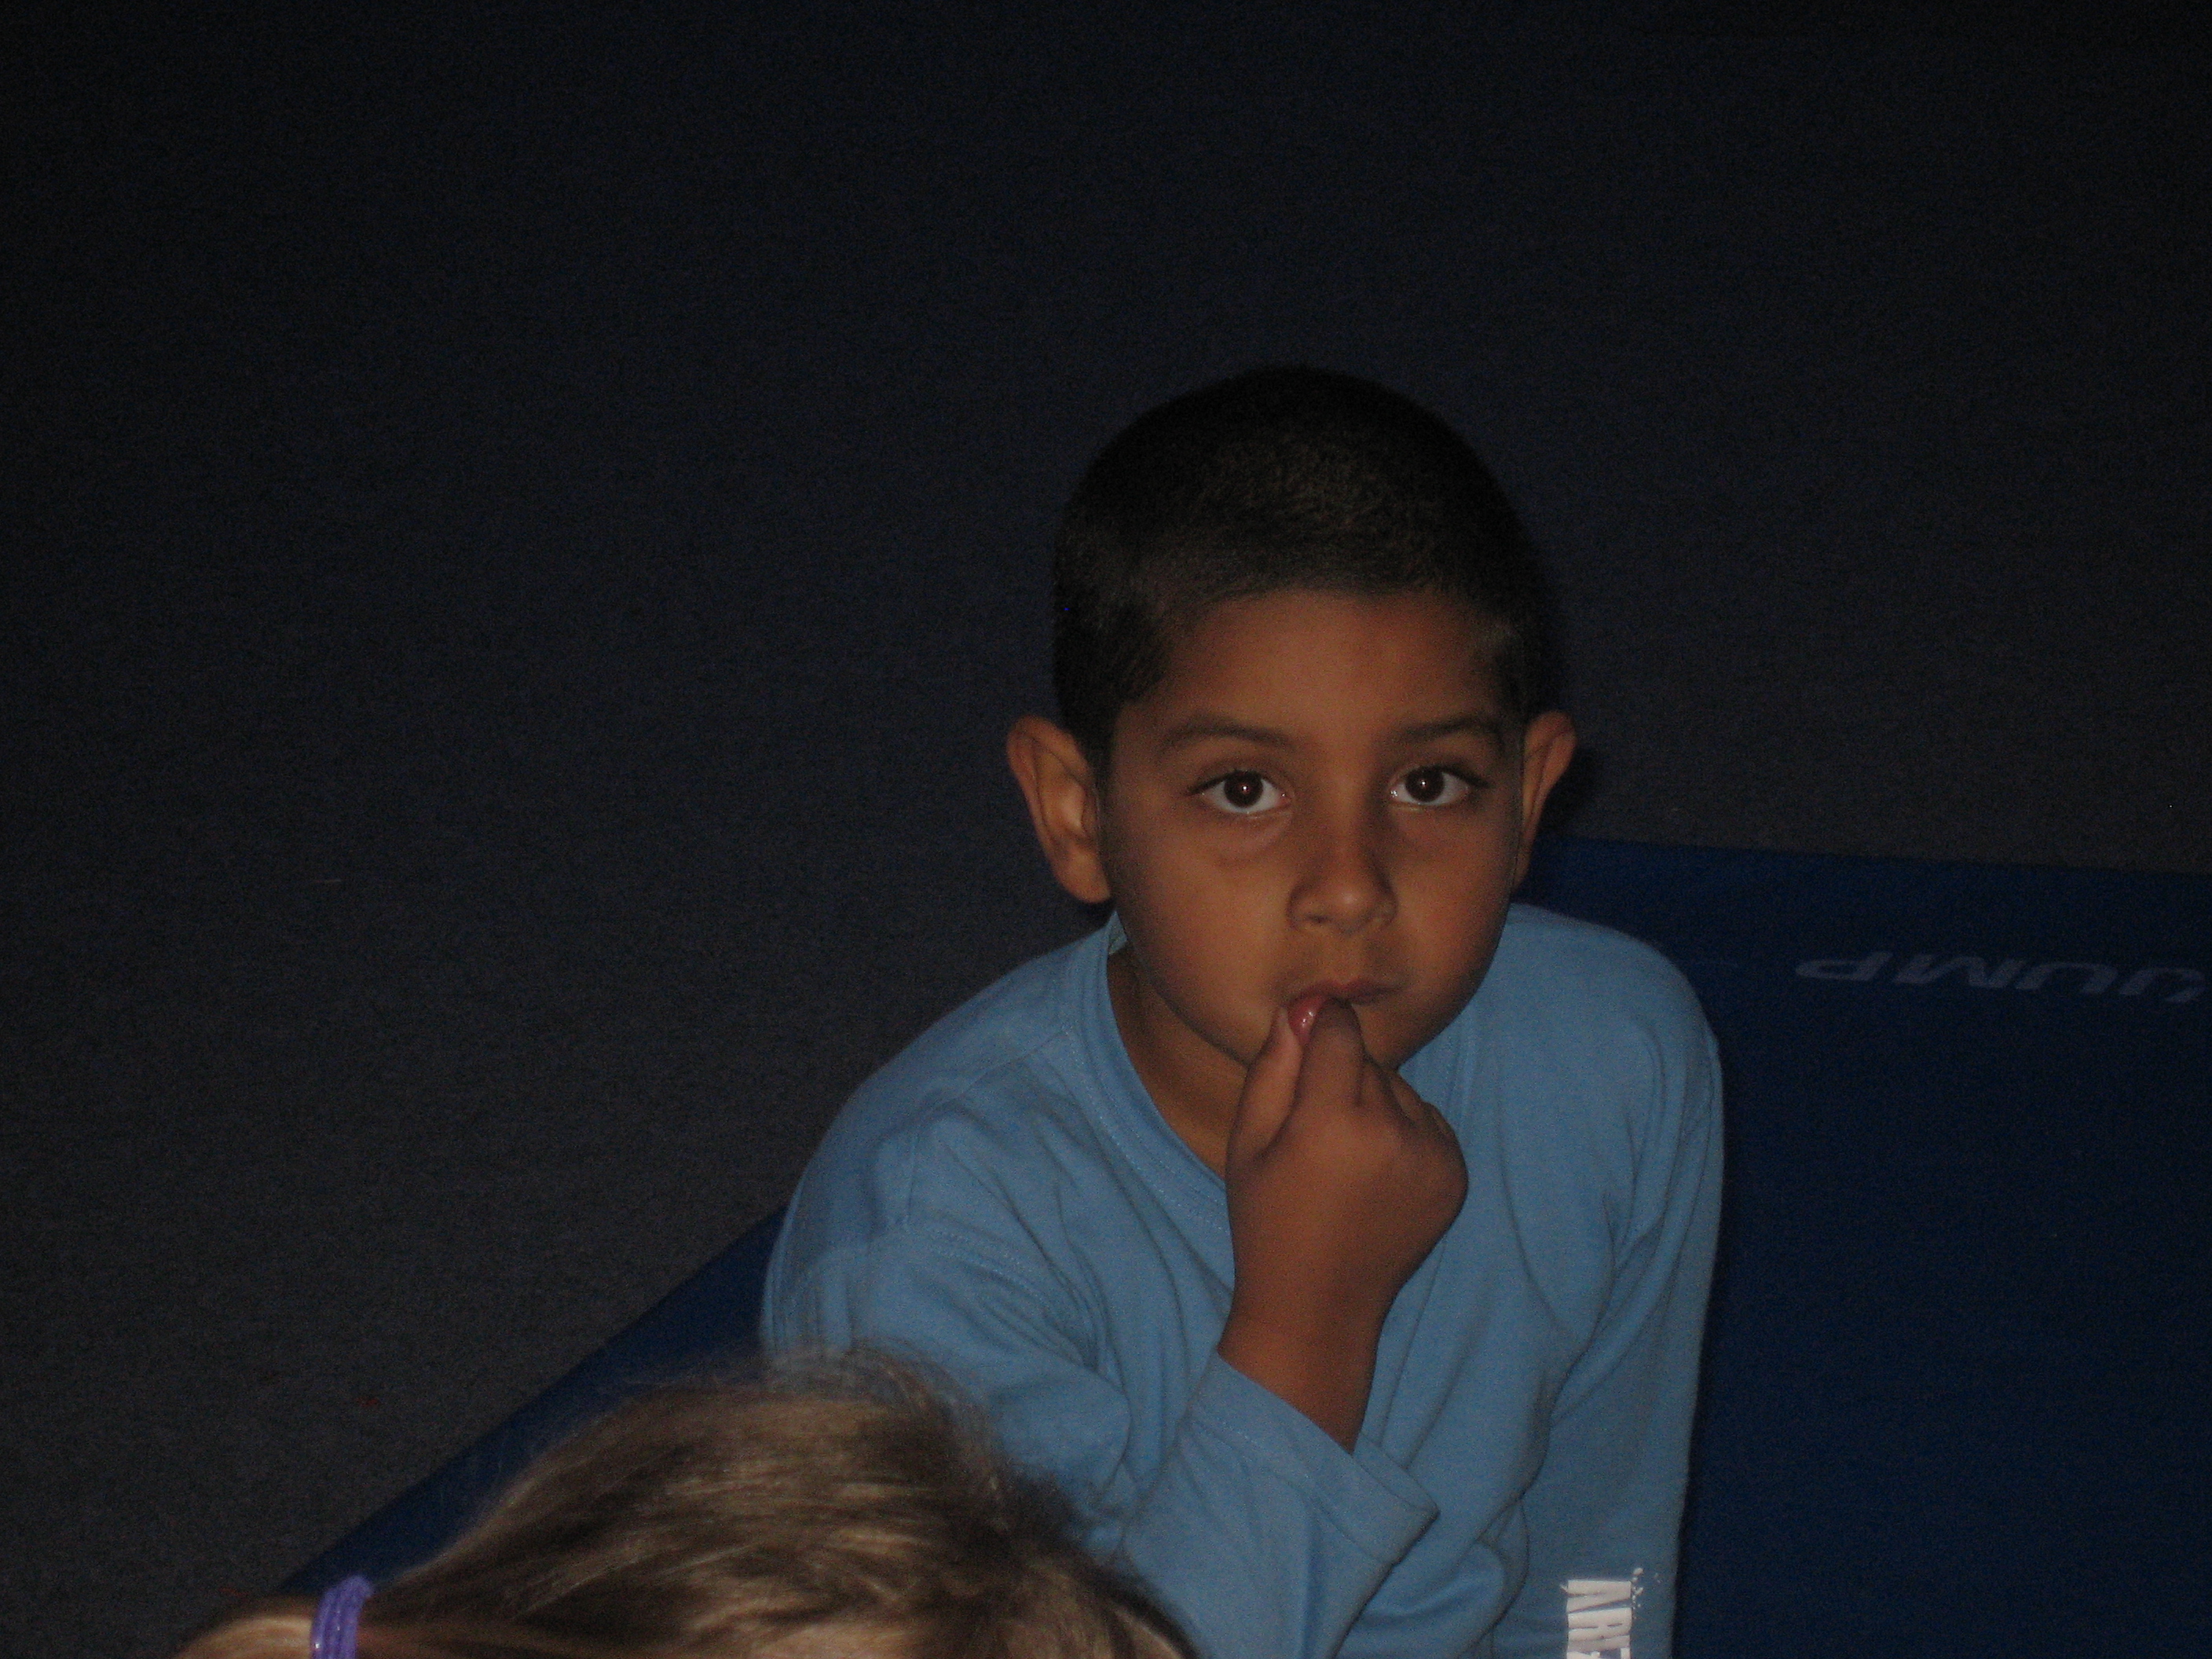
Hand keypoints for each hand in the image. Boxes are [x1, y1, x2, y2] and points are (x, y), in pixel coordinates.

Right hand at [1215, 997, 1466, 1447]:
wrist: (1319, 1306)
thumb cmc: (1267, 1220)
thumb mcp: (1248, 1142)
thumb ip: (1274, 1066)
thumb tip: (1305, 1005)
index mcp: (1333, 1122)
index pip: (1340, 1029)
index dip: (1318, 1029)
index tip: (1303, 1043)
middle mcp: (1392, 1133)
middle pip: (1368, 1060)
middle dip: (1340, 1076)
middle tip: (1313, 1131)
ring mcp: (1432, 1156)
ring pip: (1398, 1089)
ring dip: (1374, 1103)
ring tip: (1344, 1157)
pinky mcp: (1454, 1174)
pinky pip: (1426, 1120)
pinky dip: (1403, 1131)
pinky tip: (1373, 1172)